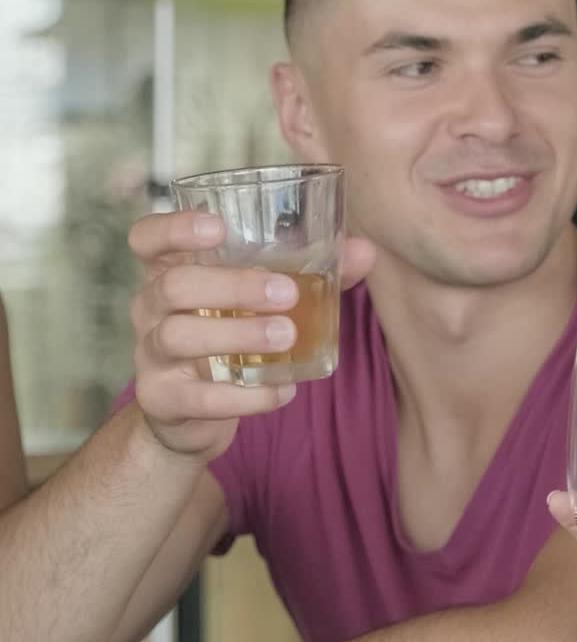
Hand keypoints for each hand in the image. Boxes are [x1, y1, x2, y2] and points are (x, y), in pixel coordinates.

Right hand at [128, 210, 374, 460]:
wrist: (190, 414)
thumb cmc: (228, 336)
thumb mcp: (258, 300)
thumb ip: (310, 272)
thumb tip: (366, 252)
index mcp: (169, 271)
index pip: (146, 237)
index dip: (173, 227)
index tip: (218, 227)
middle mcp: (149, 309)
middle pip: (173, 286)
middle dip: (231, 286)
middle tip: (286, 294)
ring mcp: (150, 355)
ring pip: (179, 336)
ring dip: (237, 335)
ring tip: (287, 337)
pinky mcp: (162, 400)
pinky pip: (199, 397)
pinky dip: (246, 396)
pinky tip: (284, 389)